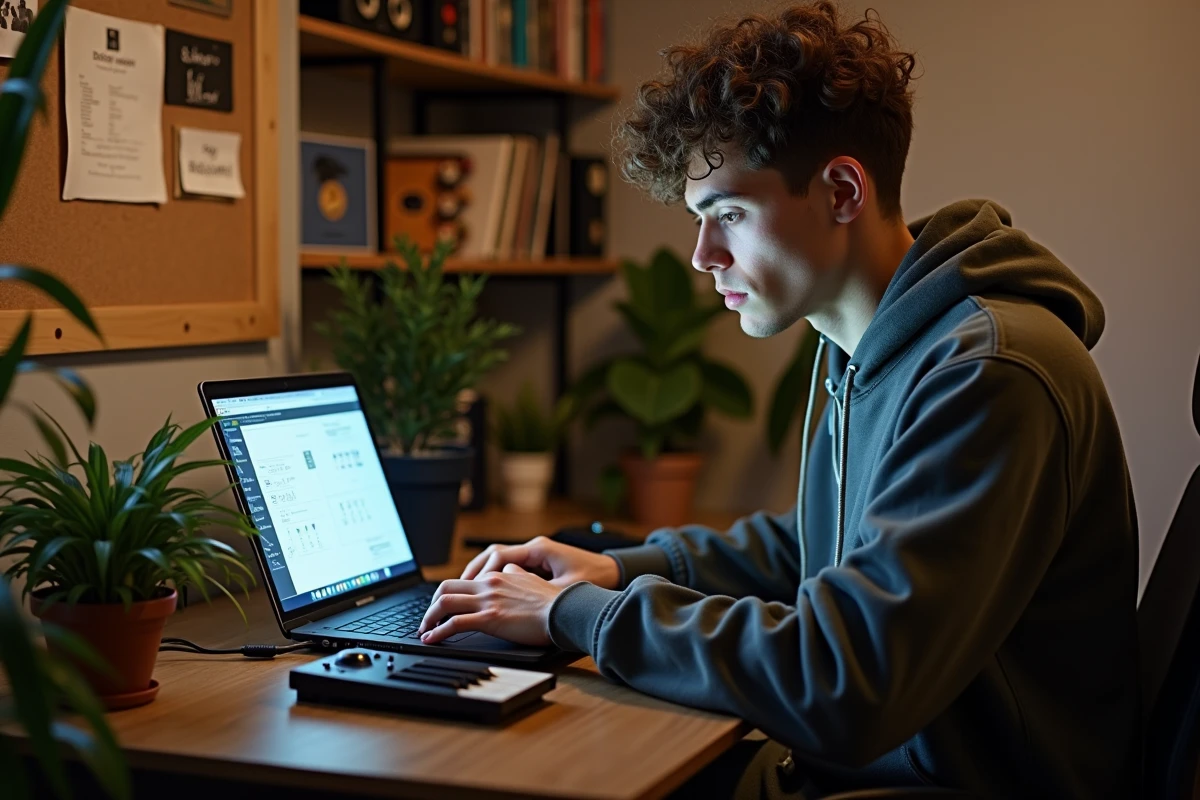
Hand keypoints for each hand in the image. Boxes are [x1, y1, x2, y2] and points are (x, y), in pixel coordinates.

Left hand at [418, 564, 560, 645]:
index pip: (465, 581)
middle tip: (429, 619)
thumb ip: (517, 574)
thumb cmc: (553, 602)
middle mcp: (489, 584)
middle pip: (446, 587)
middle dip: (432, 604)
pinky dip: (437, 631)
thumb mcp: (533, 580)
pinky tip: (431, 639)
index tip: (446, 608)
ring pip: (445, 603)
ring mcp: (488, 600)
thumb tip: (509, 569)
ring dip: (429, 617)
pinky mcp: (489, 618)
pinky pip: (454, 623)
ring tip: (425, 631)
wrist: (564, 611)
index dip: (451, 595)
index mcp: (499, 576)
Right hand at [460, 535, 620, 589]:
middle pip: (492, 555)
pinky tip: (485, 592)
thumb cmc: (593, 578)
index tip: (472, 589)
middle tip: (455, 590)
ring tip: (462, 591)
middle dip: (472, 572)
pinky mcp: (537, 564)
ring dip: (479, 574)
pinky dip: (493, 578)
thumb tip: (516, 602)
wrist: (612, 572)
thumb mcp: (567, 589)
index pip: (500, 556)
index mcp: (538, 550)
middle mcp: (533, 549)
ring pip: (497, 560)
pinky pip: (507, 568)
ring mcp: (534, 555)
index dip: (483, 573)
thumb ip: (540, 593)